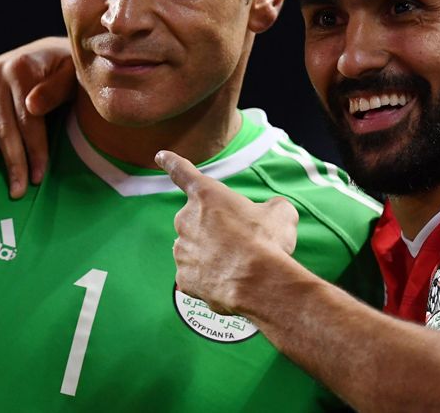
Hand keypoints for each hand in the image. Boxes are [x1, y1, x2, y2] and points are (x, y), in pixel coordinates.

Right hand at [0, 36, 75, 197]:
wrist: (47, 52)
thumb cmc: (66, 70)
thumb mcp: (72, 74)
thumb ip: (56, 89)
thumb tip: (33, 106)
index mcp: (22, 68)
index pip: (27, 119)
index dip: (33, 150)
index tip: (37, 177)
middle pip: (2, 126)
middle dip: (10, 162)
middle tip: (16, 191)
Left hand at [156, 149, 298, 315]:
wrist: (259, 282)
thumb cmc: (267, 241)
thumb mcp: (279, 213)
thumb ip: (270, 207)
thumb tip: (273, 212)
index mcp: (206, 194)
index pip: (183, 172)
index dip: (171, 162)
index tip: (160, 156)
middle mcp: (186, 218)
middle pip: (196, 220)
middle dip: (214, 229)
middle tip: (240, 242)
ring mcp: (182, 249)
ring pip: (195, 249)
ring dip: (211, 254)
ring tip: (237, 265)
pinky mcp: (183, 277)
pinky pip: (195, 275)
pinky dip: (209, 278)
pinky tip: (228, 281)